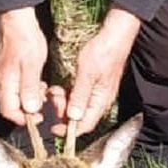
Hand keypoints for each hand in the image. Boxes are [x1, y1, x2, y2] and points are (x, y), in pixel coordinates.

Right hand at [0, 7, 48, 125]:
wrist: (18, 20)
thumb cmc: (25, 40)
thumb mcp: (32, 65)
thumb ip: (30, 88)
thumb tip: (30, 109)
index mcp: (5, 83)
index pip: (9, 112)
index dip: (23, 119)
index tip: (39, 117)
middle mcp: (1, 83)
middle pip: (12, 107)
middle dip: (29, 109)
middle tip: (44, 101)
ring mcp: (5, 77)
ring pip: (16, 98)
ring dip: (30, 99)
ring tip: (43, 90)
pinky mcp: (9, 72)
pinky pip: (18, 88)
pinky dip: (29, 90)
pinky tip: (39, 83)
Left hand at [52, 5, 141, 134]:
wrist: (114, 36)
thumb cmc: (103, 52)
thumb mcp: (86, 74)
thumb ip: (79, 97)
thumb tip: (73, 118)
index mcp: (100, 101)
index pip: (85, 125)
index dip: (68, 131)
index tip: (53, 128)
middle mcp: (101, 100)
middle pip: (80, 118)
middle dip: (64, 113)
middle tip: (53, 101)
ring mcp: (98, 93)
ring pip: (78, 107)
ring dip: (65, 102)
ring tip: (55, 91)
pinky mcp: (95, 85)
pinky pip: (80, 96)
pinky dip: (69, 94)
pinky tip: (62, 87)